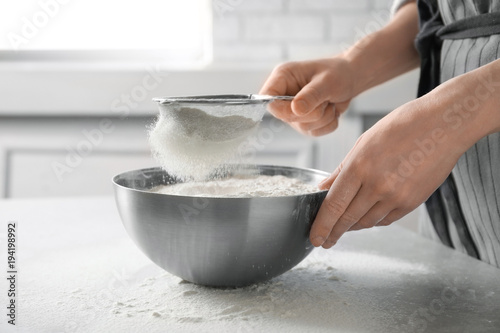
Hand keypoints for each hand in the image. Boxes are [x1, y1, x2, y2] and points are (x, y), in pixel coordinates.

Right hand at [259, 58, 355, 136]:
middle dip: (311, 113)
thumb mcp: (327, 81)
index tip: (299, 109)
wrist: (350, 79)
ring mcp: (293, 111)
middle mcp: (284, 95)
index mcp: (283, 77)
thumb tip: (295, 110)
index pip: (267, 98)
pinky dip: (328, 124)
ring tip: (329, 102)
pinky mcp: (303, 122)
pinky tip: (331, 110)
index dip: (281, 108)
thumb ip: (311, 95)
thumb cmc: (337, 72)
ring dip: (323, 118)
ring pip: (303, 127)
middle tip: (325, 99)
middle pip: (285, 116)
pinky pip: (314, 133)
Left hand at [309, 98, 464, 247]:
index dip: (322, 226)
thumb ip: (342, 169)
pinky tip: (366, 218)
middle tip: (324, 240)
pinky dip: (372, 221)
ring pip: (367, 222)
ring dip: (352, 227)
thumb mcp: (364, 142)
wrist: (444, 126)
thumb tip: (324, 188)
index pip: (334, 205)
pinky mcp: (412, 202)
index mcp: (360, 166)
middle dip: (333, 233)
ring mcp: (396, 196)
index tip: (314, 238)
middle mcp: (377, 185)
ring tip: (343, 227)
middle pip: (348, 219)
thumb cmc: (402, 126)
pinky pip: (386, 219)